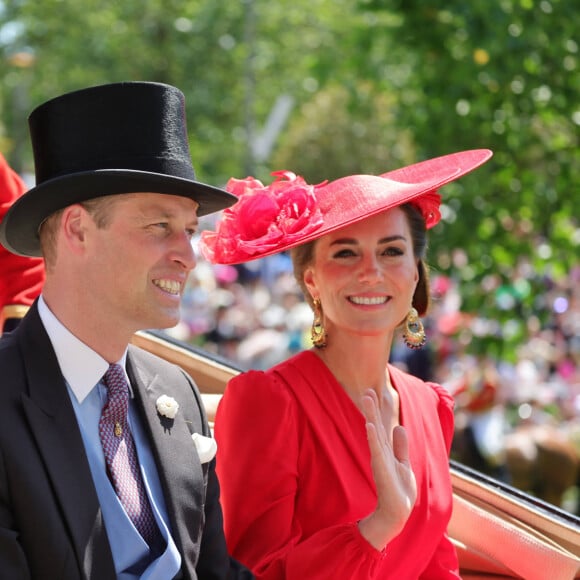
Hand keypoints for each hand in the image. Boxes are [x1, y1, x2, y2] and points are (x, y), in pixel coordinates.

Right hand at [358, 388, 416, 549]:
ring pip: (374, 431)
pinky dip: (372, 436)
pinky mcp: (381, 467)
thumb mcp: (403, 462)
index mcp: (386, 448)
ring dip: (370, 414)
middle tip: (367, 389)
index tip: (374, 391)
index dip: (378, 408)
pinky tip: (369, 424)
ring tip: (366, 398)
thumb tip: (399, 426)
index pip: (381, 424)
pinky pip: (376, 448)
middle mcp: (381, 450)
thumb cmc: (399, 489)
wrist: (398, 511)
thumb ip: (400, 445)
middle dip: (372, 407)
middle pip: (375, 423)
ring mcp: (380, 457)